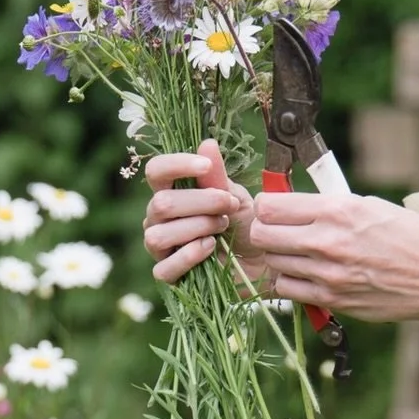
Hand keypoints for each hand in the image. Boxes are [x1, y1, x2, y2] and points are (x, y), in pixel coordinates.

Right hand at [143, 139, 265, 285]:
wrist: (263, 261)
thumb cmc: (245, 224)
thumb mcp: (236, 197)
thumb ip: (218, 176)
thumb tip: (206, 144)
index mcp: (171, 191)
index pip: (156, 171)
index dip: (176, 165)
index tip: (205, 167)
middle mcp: (158, 218)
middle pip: (160, 204)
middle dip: (201, 203)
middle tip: (229, 207)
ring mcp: (160, 247)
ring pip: (158, 235)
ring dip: (196, 228)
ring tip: (221, 229)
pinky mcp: (168, 274)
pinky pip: (164, 268)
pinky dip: (189, 257)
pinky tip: (210, 248)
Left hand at [249, 190, 418, 322]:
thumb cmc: (415, 238)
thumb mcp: (372, 206)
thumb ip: (332, 206)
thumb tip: (297, 204)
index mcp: (338, 210)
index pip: (271, 205)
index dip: (267, 206)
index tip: (273, 208)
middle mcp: (327, 241)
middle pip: (261, 235)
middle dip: (264, 230)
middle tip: (276, 231)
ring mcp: (327, 274)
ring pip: (272, 263)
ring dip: (278, 256)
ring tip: (296, 252)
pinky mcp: (332, 300)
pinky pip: (287, 289)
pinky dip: (289, 280)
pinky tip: (305, 274)